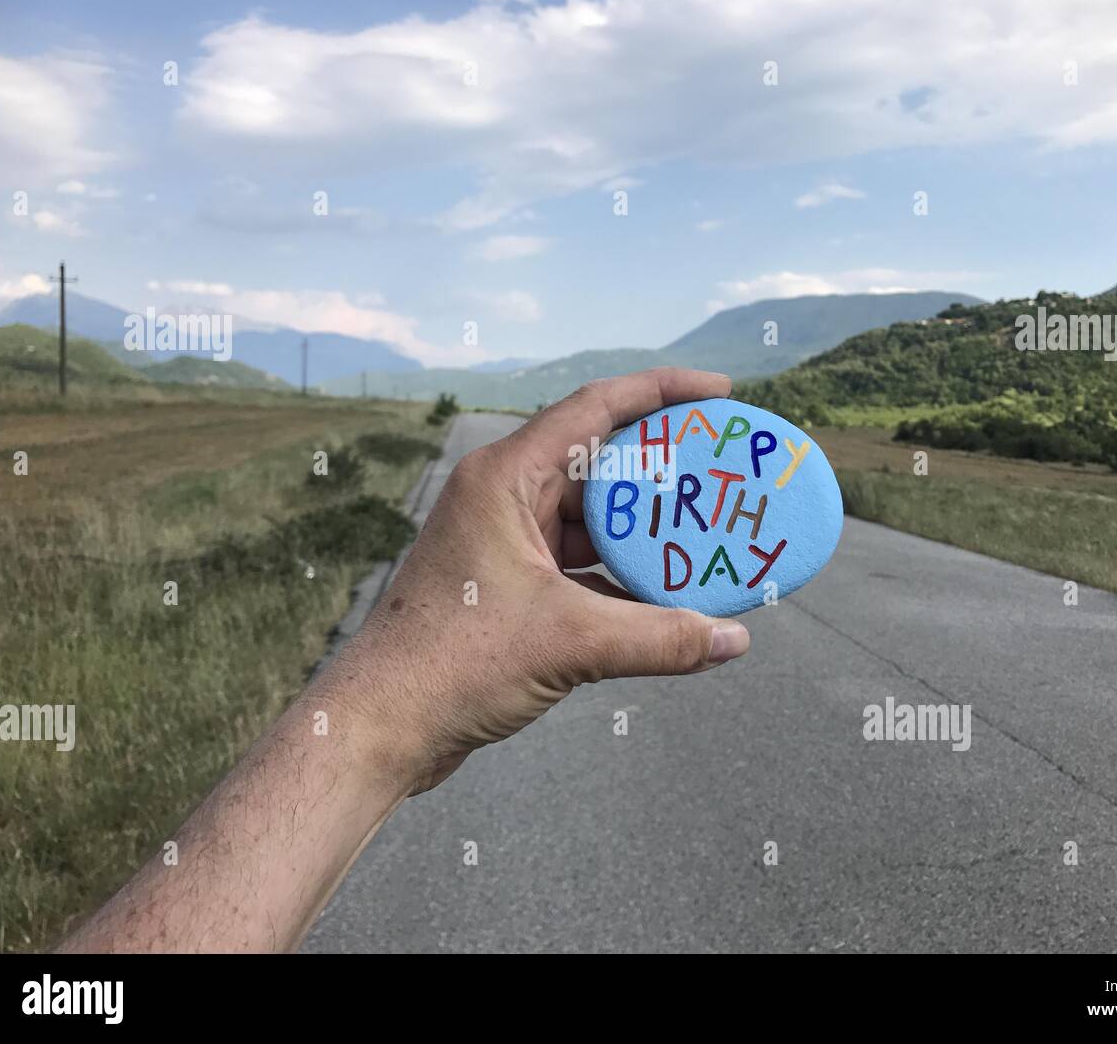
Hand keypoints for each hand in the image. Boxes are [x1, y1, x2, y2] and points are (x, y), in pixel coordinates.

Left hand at [330, 368, 752, 793]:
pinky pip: (579, 565)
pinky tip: (667, 598)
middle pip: (600, 465)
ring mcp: (503, 542)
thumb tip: (734, 640)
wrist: (382, 724)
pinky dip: (621, 579)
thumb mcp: (571, 642)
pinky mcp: (507, 586)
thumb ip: (661, 638)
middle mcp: (502, 498)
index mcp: (505, 477)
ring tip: (707, 538)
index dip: (662, 391)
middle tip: (726, 475)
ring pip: (591, 521)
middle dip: (665, 473)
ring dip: (645, 534)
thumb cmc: (451, 663)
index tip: (719, 393)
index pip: (595, 407)